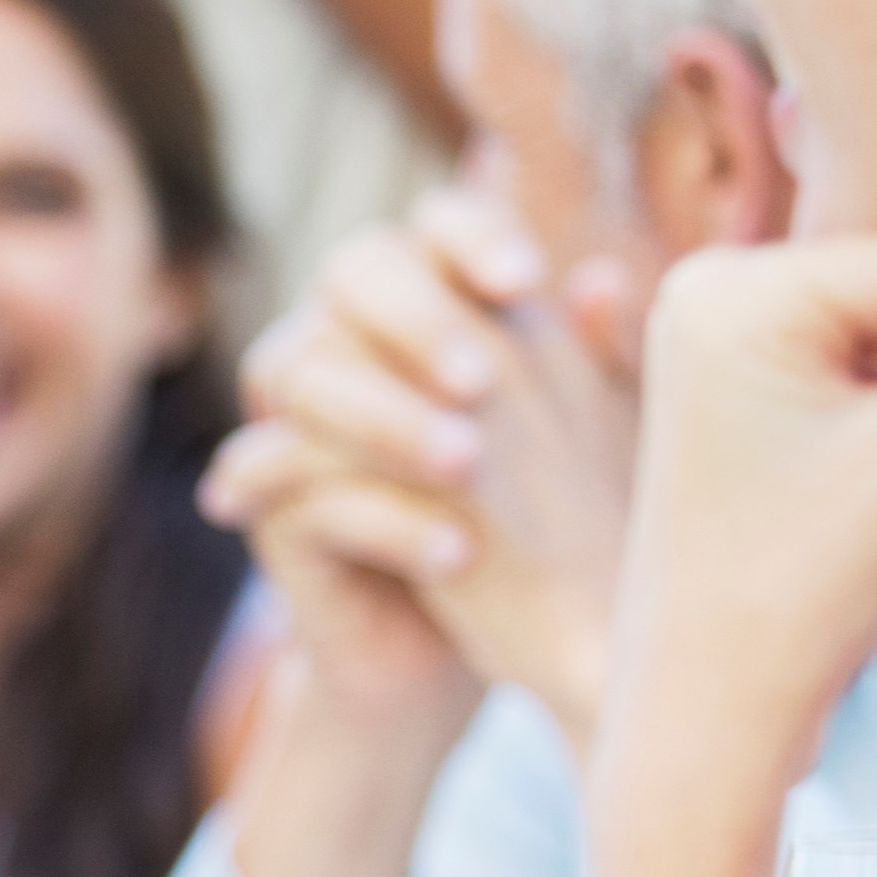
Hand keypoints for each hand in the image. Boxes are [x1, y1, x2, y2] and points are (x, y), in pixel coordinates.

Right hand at [214, 194, 638, 745]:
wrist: (492, 649)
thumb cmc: (552, 522)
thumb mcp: (591, 443)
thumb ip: (599, 365)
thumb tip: (605, 283)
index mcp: (432, 302)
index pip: (432, 227)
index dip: (468, 236)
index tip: (526, 283)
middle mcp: (352, 340)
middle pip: (351, 272)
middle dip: (415, 318)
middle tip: (481, 378)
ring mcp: (298, 418)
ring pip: (303, 375)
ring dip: (385, 417)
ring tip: (467, 467)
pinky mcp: (272, 510)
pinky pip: (295, 490)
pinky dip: (378, 517)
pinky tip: (456, 554)